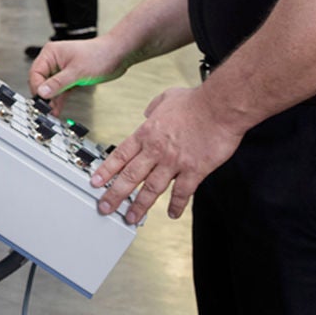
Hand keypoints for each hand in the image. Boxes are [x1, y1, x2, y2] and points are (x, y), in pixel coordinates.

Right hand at [29, 36, 129, 99]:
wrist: (118, 55)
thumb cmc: (100, 55)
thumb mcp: (77, 71)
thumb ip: (58, 83)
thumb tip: (42, 92)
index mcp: (51, 54)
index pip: (36, 73)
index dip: (38, 88)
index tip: (42, 100)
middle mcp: (54, 61)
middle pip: (40, 81)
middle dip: (43, 96)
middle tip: (45, 109)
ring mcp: (61, 70)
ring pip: (50, 88)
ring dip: (51, 100)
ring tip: (50, 113)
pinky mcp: (69, 78)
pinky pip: (59, 90)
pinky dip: (58, 100)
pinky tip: (57, 109)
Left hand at [89, 87, 242, 223]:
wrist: (220, 107)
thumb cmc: (196, 102)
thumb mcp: (166, 98)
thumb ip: (154, 107)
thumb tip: (148, 112)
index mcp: (147, 133)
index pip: (119, 156)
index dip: (106, 171)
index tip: (95, 182)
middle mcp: (156, 150)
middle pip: (130, 177)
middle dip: (115, 195)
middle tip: (105, 207)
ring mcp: (174, 162)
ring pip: (151, 189)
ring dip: (140, 205)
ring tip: (131, 217)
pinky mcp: (194, 170)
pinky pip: (182, 192)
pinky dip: (176, 205)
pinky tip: (172, 213)